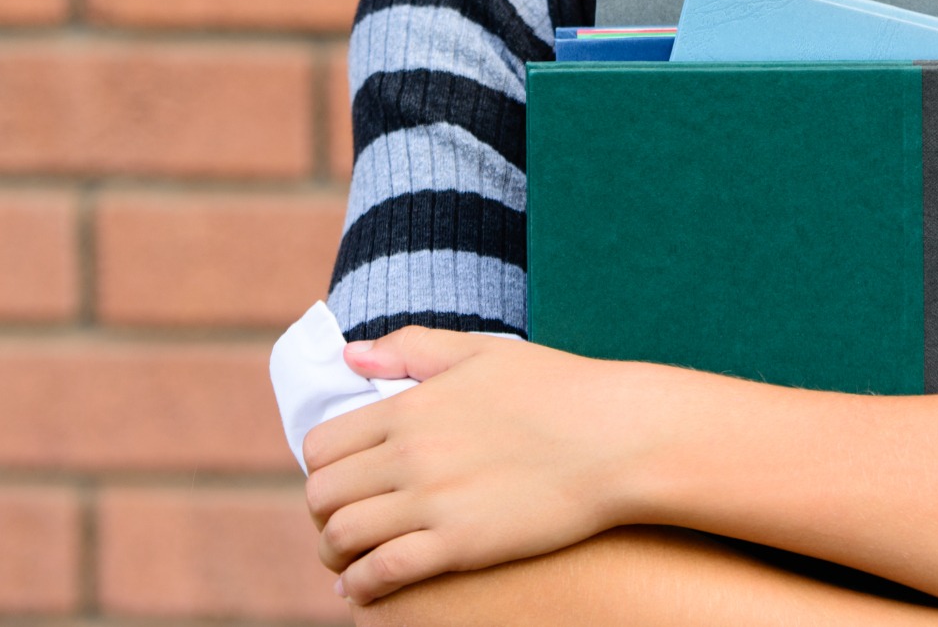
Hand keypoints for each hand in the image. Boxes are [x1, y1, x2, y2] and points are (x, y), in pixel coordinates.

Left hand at [301, 327, 671, 604]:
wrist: (616, 438)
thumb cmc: (557, 389)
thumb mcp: (481, 352)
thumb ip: (411, 349)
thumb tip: (351, 356)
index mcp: (410, 406)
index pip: (322, 444)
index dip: (322, 465)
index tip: (342, 477)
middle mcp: (411, 453)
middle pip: (322, 492)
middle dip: (322, 510)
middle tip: (342, 519)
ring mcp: (433, 501)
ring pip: (342, 535)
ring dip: (335, 552)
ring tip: (348, 558)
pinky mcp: (460, 545)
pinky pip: (383, 572)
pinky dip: (362, 585)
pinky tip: (365, 588)